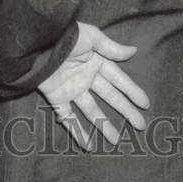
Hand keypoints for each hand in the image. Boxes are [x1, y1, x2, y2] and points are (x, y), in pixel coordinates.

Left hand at [37, 22, 149, 149]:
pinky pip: (68, 117)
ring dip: (103, 125)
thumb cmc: (66, 37)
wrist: (37, 43)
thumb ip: (111, 47)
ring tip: (117, 140)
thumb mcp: (91, 36)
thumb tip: (133, 51)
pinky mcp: (57, 98)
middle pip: (109, 97)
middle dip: (125, 110)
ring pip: (91, 110)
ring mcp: (71, 89)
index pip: (118, 78)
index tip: (145, 104)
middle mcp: (85, 76)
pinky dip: (76, 131)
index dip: (131, 90)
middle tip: (141, 126)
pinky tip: (88, 145)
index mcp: (94, 61)